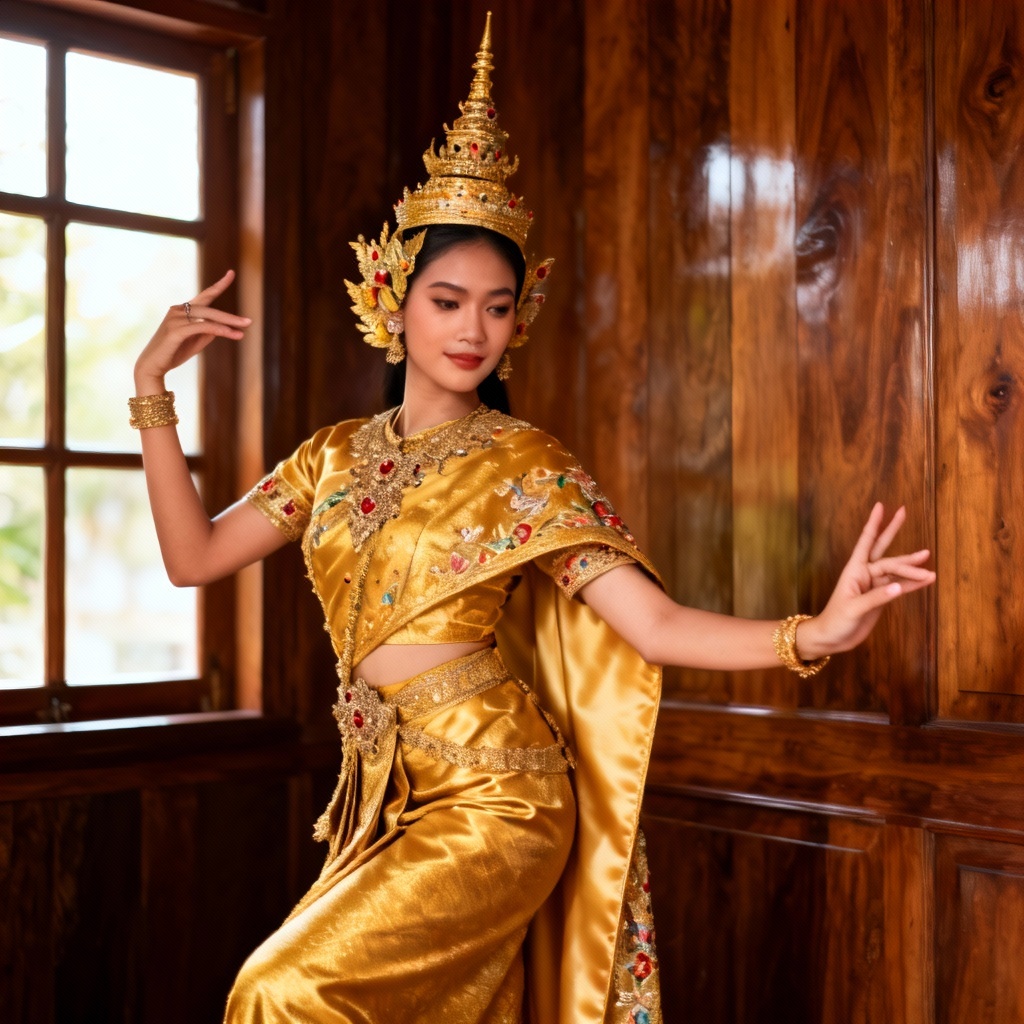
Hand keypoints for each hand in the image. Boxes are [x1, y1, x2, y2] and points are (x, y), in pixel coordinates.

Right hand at [134, 269, 250, 390]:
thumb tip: (224, 327)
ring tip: (243, 330)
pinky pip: (202, 327)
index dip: (219, 285)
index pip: (204, 295)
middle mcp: (178, 310)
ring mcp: (175, 318)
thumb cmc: (174, 353)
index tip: (231, 273)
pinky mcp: (175, 329)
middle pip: (210, 308)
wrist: (153, 366)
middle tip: (249, 322)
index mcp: (183, 310)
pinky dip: (218, 329)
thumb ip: (208, 332)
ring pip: (208, 317)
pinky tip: (230, 333)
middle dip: (230, 316)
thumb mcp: (196, 341)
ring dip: (227, 324)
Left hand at [797, 503, 934, 658]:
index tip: (881, 506)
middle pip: (883, 548)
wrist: (832, 638)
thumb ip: (876, 597)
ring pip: (896, 570)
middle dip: (892, 530)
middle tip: (904, 511)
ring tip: (928, 559)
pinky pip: (900, 587)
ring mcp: (874, 585)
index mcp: (854, 570)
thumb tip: (898, 586)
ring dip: (911, 566)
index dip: (874, 524)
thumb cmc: (836, 621)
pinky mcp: (881, 598)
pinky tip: (927, 579)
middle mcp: (865, 573)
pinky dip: (912, 583)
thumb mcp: (854, 608)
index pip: (866, 542)